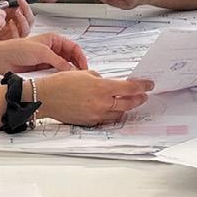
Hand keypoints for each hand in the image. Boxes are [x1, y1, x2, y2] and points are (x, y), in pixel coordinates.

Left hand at [0, 0, 36, 39]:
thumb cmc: (2, 21)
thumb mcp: (12, 8)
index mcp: (24, 22)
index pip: (31, 15)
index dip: (27, 7)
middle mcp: (22, 29)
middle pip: (31, 22)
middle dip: (26, 12)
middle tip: (19, 5)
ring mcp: (18, 36)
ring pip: (27, 30)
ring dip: (23, 20)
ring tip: (16, 12)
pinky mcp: (12, 42)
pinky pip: (17, 37)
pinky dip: (15, 29)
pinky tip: (10, 23)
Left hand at [0, 33, 87, 73]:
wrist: (4, 59)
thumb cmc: (20, 49)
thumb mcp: (43, 53)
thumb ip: (59, 61)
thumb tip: (71, 70)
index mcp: (54, 39)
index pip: (73, 47)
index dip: (80, 57)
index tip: (84, 67)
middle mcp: (52, 48)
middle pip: (70, 57)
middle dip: (76, 65)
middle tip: (81, 75)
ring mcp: (48, 59)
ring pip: (64, 66)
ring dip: (68, 72)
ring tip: (73, 79)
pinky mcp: (43, 68)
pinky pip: (55, 72)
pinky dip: (60, 76)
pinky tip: (62, 80)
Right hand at [36, 71, 154, 125]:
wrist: (46, 98)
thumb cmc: (62, 83)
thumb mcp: (84, 73)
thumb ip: (100, 79)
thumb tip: (109, 85)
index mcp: (102, 88)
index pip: (129, 88)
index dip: (142, 86)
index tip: (149, 85)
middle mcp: (101, 103)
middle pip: (128, 103)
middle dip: (138, 99)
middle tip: (144, 95)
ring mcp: (96, 115)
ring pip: (118, 113)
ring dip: (126, 107)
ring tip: (129, 102)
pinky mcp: (89, 123)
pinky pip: (106, 119)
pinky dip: (112, 113)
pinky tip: (113, 109)